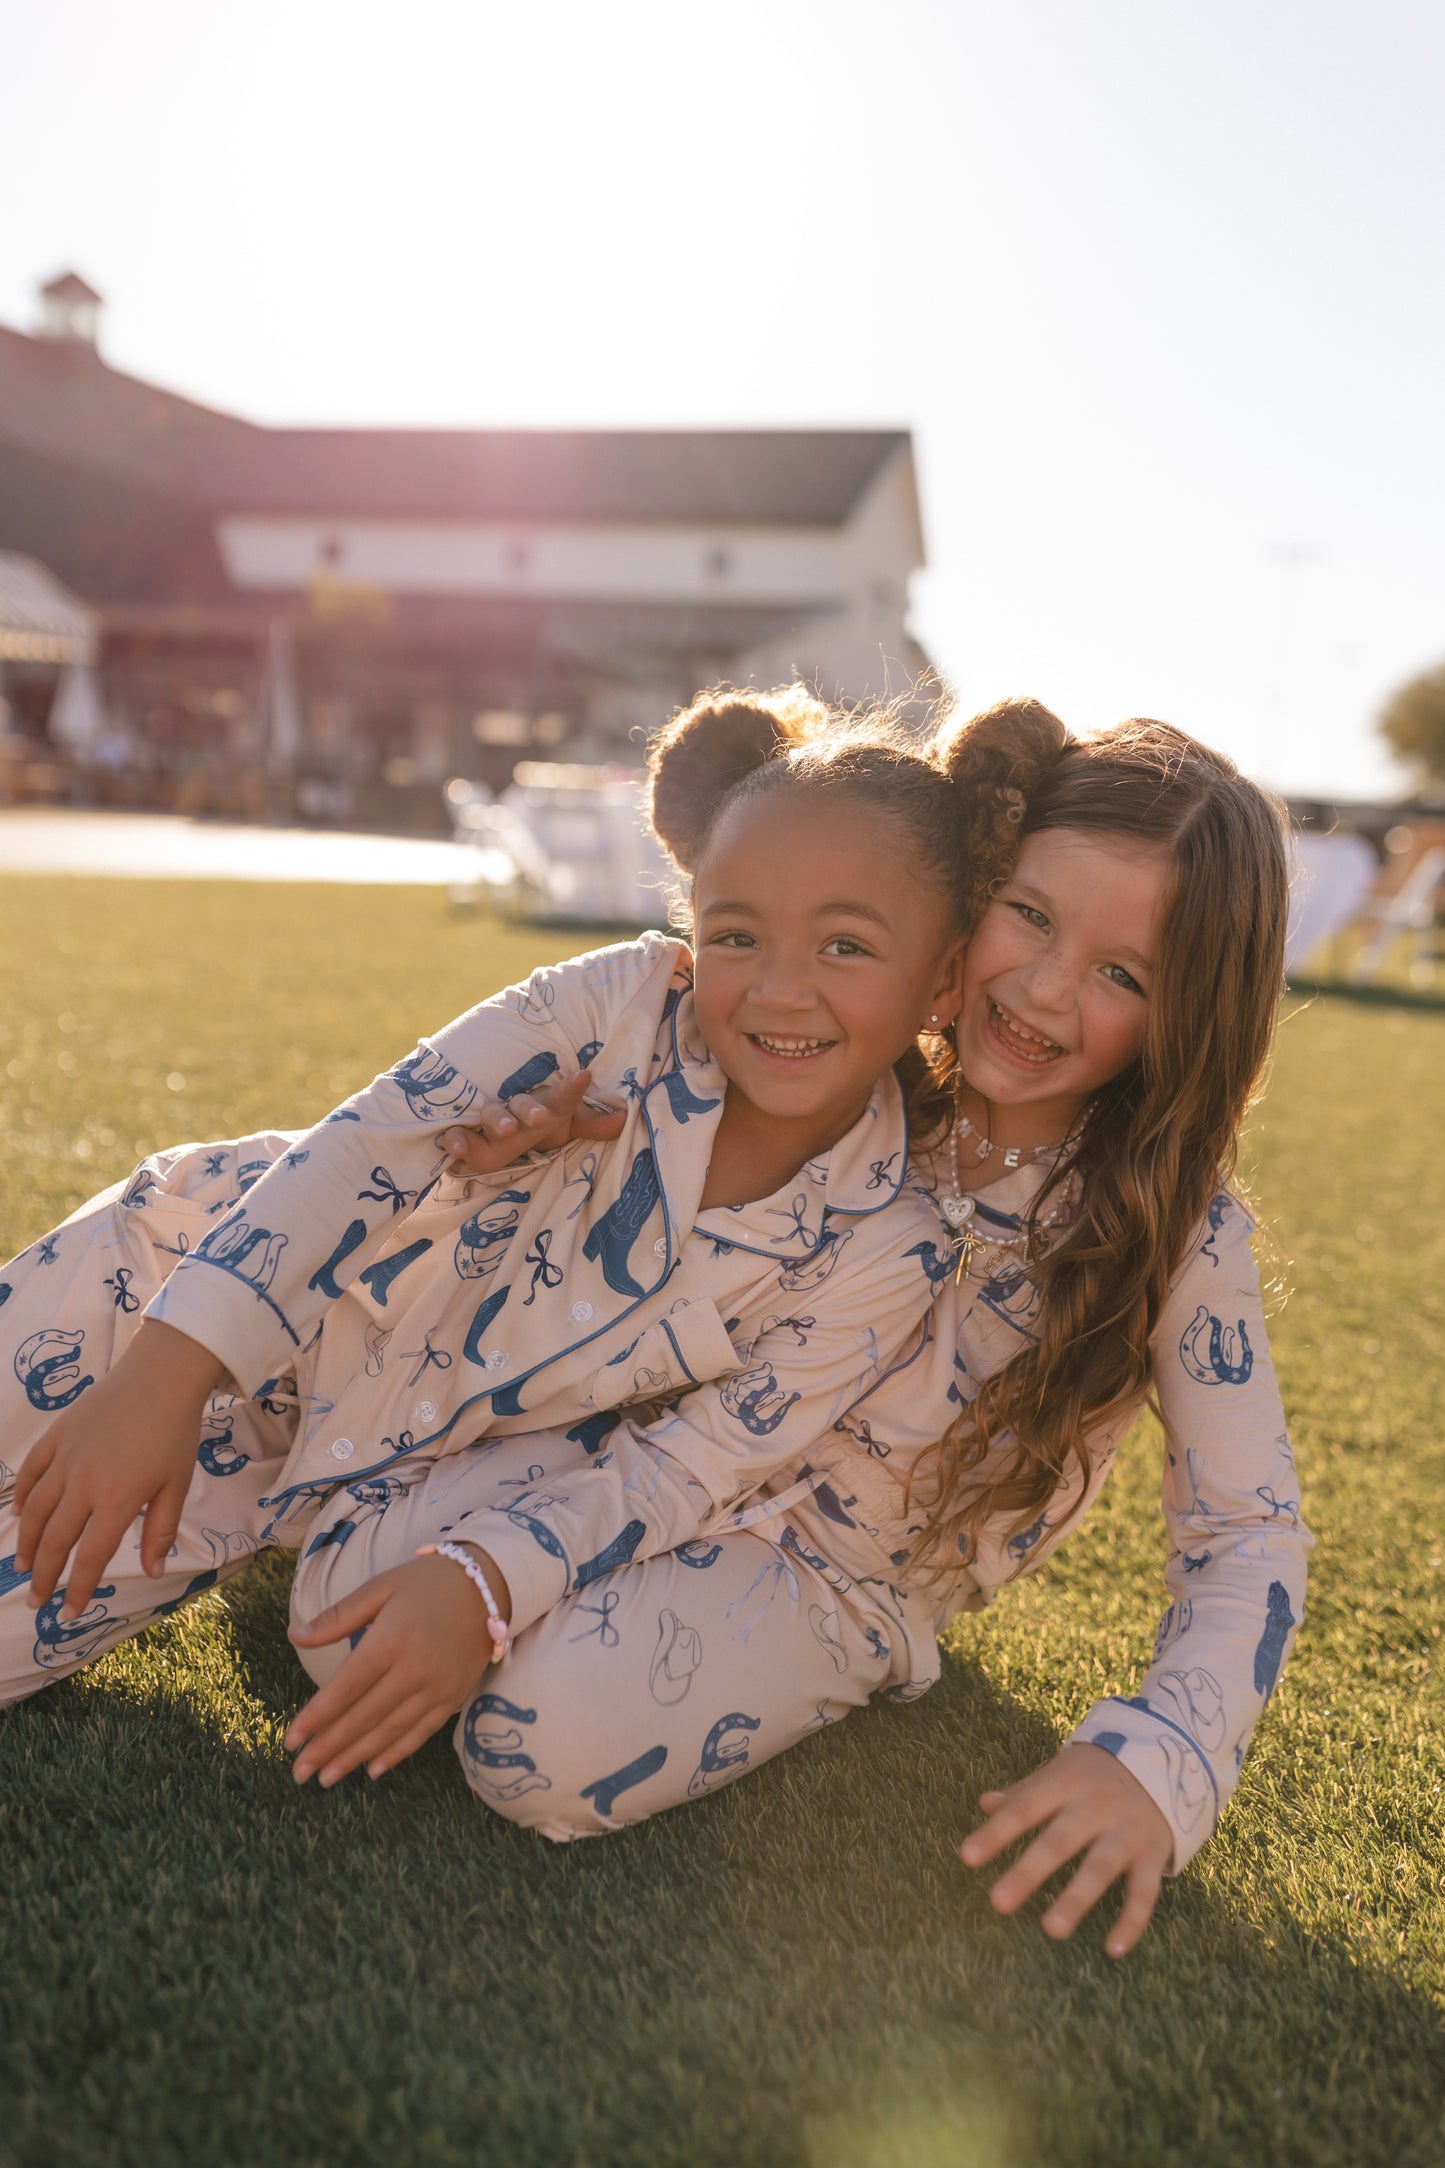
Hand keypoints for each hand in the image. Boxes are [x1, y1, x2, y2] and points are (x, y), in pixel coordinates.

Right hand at [14, 1320, 222, 1619]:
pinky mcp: (57, 1435)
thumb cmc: (176, 1432)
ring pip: (36, 1509)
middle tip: (36, 1599)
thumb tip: (152, 1571)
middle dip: (44, 1575)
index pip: (90, 1557)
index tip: (69, 1613)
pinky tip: (20, 1512)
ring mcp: (66, 1458)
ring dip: (28, 1541)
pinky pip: (31, 1471)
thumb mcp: (177, 1484)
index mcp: (117, 1500)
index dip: (78, 1589)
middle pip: (56, 1540)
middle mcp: (84, 1484)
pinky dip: (22, 1494)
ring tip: (24, 1564)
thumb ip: (161, 1529)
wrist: (161, 1376)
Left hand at [286, 1547, 512, 1785]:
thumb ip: (338, 1616)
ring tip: (327, 1778)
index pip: (344, 1689)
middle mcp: (413, 1669)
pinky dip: (396, 1753)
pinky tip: (373, 1770)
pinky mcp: (453, 1697)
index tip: (290, 1741)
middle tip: (300, 1773)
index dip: (315, 1718)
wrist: (486, 1586)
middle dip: (328, 1748)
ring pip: (389, 1731)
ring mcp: (436, 1687)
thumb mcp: (380, 1588)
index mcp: (389, 1640)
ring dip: (355, 1757)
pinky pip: (421, 1732)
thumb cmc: (425, 1583)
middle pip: (363, 1717)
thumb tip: (295, 1637)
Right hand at [439, 1066, 623, 1176]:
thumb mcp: (569, 1126)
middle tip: (540, 1117)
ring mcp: (491, 1121)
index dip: (573, 1090)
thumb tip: (622, 1120)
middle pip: (523, 1106)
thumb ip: (593, 1125)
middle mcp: (517, 1110)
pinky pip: (459, 1136)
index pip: (562, 1097)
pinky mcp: (469, 1139)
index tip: (585, 1075)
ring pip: (492, 1116)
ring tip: (504, 1128)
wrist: (501, 1131)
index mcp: (545, 1106)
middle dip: (529, 1111)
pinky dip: (456, 1140)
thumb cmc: (541, 1126)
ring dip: (497, 1121)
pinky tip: (456, 1149)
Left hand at [959, 1742, 1173, 1957]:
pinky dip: (1132, 1921)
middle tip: (998, 1903)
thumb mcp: (1061, 1772)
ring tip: (1050, 1929)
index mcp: (1066, 1784)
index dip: (996, 1833)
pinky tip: (1113, 1950)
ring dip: (1076, 1899)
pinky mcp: (1153, 1853)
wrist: (1168, 1756)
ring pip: (1100, 1869)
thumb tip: (986, 1803)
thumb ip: (1026, 1792)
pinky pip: (1145, 1892)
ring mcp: (1126, 1832)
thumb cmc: (1097, 1773)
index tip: (967, 1858)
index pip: (1025, 1809)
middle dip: (1028, 1872)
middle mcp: (1095, 1807)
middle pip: (1059, 1842)